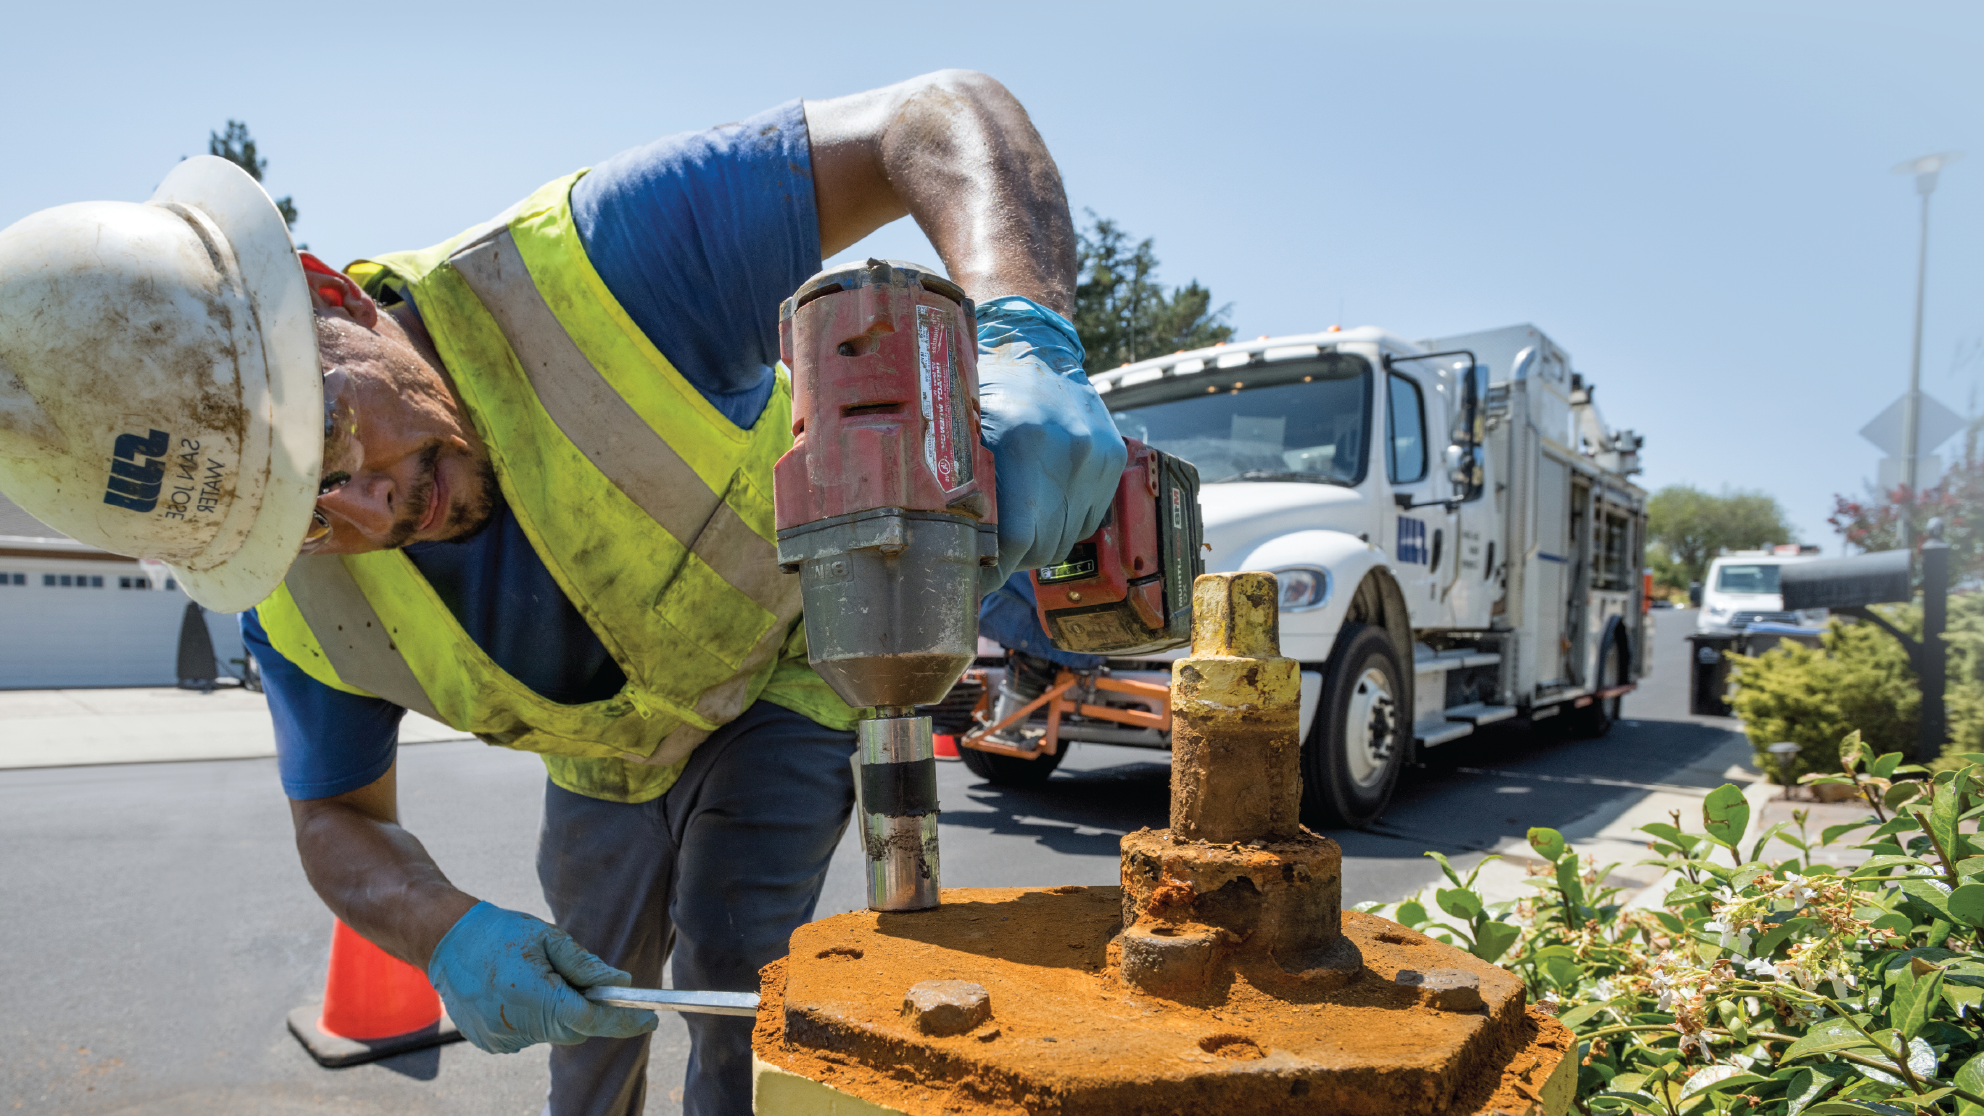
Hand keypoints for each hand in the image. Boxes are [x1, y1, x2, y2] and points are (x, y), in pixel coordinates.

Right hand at [426, 902, 656, 1053]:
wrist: (445, 941)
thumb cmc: (501, 933)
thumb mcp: (549, 939)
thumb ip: (586, 966)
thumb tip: (620, 984)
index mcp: (534, 997)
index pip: (591, 1019)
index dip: (624, 1021)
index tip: (650, 1019)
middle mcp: (517, 1025)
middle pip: (574, 1030)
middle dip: (589, 1011)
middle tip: (591, 985)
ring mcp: (502, 1038)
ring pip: (552, 1032)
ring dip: (559, 1012)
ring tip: (542, 979)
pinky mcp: (490, 1043)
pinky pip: (529, 1034)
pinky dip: (536, 1017)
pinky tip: (520, 991)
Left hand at [975, 297, 1126, 581]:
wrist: (1035, 348)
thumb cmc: (986, 389)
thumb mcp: (961, 431)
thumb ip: (960, 489)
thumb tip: (949, 551)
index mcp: (1024, 443)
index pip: (1016, 538)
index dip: (993, 568)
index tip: (975, 577)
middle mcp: (1070, 451)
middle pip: (1044, 545)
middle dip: (1013, 559)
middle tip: (990, 554)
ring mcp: (1097, 457)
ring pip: (1068, 539)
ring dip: (1040, 543)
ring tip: (1016, 524)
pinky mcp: (1112, 459)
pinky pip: (1088, 521)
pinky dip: (1064, 523)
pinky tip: (1042, 504)